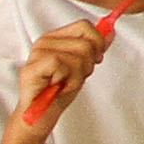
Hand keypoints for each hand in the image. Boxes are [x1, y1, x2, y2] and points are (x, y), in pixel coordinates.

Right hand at [11, 21, 108, 136]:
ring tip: (64, 85)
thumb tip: (111, 32)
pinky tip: (58, 88)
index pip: (84, 25)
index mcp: (56, 37)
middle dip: (87, 65)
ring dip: (77, 77)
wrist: (40, 118)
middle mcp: (45, 41)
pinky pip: (62, 66)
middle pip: (85, 43)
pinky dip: (68, 81)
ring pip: (77, 56)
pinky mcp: (32, 68)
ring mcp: (37, 54)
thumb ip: (94, 49)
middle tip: (72, 78)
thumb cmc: (59, 92)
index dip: (97, 43)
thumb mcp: (82, 67)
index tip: (96, 59)